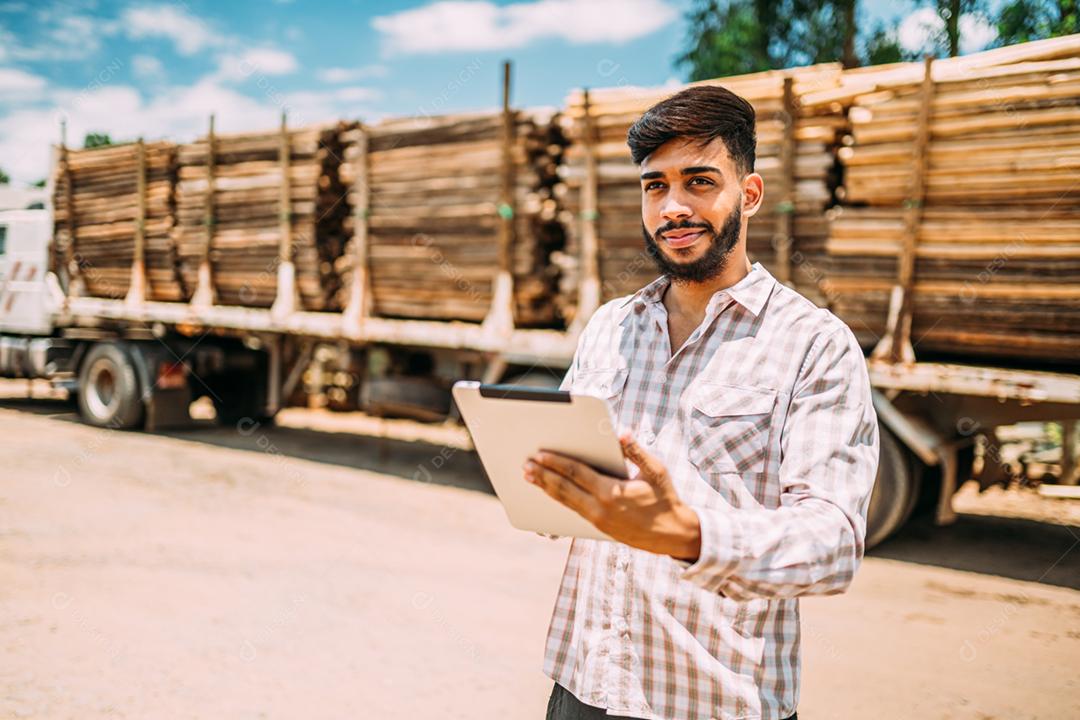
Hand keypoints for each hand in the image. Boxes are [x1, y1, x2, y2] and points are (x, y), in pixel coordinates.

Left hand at [523, 433, 700, 560]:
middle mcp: (600, 508)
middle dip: (543, 475)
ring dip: (546, 488)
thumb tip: (622, 433)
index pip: (576, 474)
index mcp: (612, 492)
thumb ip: (636, 452)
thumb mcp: (656, 472)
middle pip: (564, 489)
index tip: (539, 455)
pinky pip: (572, 510)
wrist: (672, 534)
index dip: (556, 463)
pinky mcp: (598, 527)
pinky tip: (548, 492)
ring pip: (565, 501)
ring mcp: (597, 520)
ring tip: (529, 477)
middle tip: (525, 465)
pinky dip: (558, 499)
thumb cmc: (665, 499)